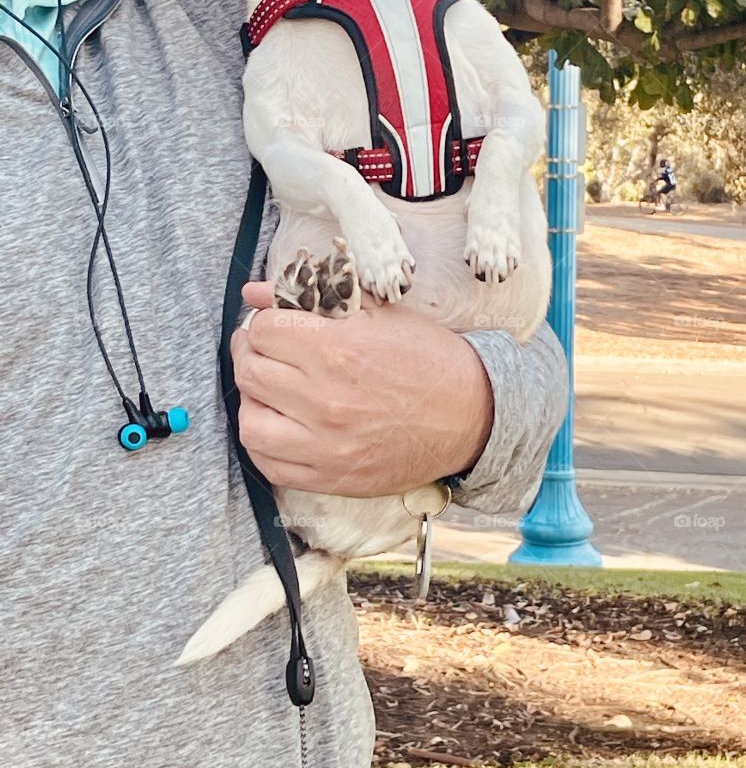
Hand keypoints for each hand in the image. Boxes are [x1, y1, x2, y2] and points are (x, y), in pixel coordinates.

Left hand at [232, 282, 493, 495]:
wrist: (473, 415)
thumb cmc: (429, 359)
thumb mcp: (379, 315)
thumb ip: (314, 297)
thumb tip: (254, 291)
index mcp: (338, 350)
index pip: (263, 331)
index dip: (265, 323)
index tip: (276, 327)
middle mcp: (325, 399)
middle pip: (250, 372)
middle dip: (254, 354)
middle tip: (268, 352)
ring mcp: (326, 445)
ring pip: (250, 422)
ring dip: (253, 400)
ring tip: (270, 390)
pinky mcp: (331, 477)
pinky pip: (268, 465)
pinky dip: (263, 443)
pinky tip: (279, 425)